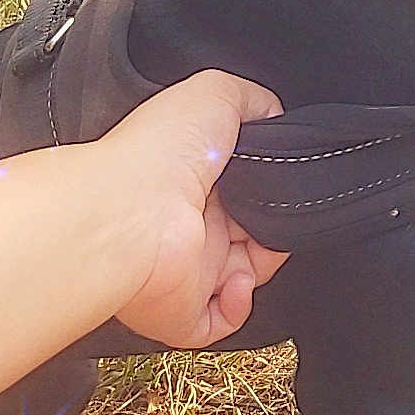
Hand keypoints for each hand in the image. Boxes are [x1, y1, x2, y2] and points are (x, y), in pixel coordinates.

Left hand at [96, 71, 287, 347]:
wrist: (131, 212)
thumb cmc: (161, 152)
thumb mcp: (217, 94)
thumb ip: (255, 101)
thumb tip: (276, 114)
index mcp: (193, 178)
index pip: (243, 189)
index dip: (271, 187)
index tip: (284, 181)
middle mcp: (188, 224)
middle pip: (250, 234)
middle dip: (274, 227)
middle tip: (275, 213)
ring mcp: (184, 269)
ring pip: (243, 277)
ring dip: (263, 265)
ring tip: (257, 246)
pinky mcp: (180, 310)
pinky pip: (220, 321)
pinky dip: (239, 307)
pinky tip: (237, 280)